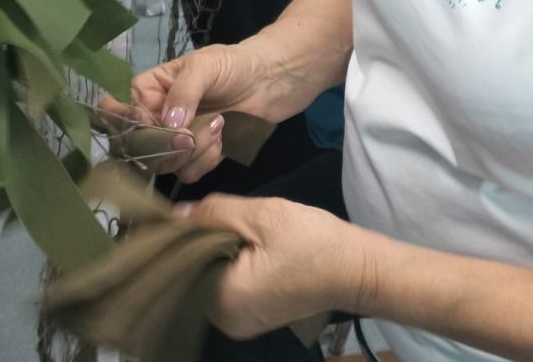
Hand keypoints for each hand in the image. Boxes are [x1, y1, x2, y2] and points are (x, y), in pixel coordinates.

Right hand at [100, 41, 273, 183]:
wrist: (272, 80)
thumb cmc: (235, 64)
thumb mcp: (205, 66)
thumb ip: (184, 92)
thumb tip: (168, 124)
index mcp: (148, 89)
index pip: (116, 111)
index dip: (127, 123)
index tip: (150, 124)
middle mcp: (155, 116)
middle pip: (138, 146)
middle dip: (166, 144)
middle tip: (191, 134)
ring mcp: (175, 140)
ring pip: (165, 163)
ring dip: (194, 150)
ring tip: (219, 125)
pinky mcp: (197, 157)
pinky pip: (189, 172)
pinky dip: (207, 159)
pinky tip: (223, 138)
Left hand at [178, 195, 369, 337]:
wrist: (356, 268)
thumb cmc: (312, 243)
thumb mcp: (262, 216)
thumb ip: (215, 213)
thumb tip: (175, 214)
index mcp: (222, 301)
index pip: (183, 263)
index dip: (185, 233)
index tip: (194, 210)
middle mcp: (225, 321)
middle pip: (196, 271)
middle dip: (204, 240)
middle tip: (223, 214)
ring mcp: (241, 322)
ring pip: (213, 275)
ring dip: (219, 249)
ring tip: (237, 227)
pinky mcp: (255, 314)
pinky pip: (230, 284)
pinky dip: (233, 262)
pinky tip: (247, 244)